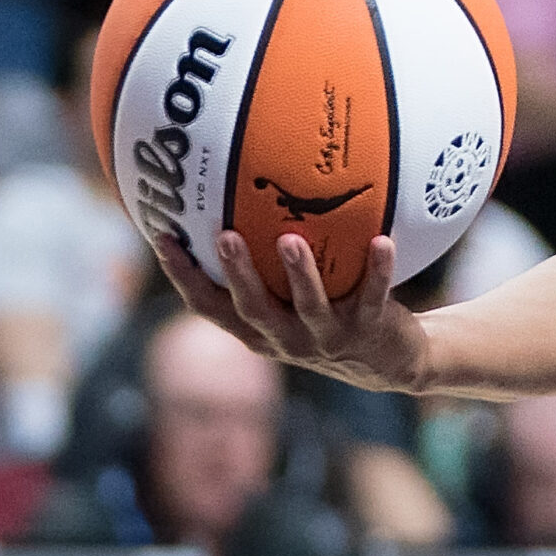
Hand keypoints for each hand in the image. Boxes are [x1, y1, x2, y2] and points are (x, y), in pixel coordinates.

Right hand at [147, 227, 431, 394]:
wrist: (391, 360)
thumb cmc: (329, 314)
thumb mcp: (290, 297)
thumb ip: (268, 264)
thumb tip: (242, 194)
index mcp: (258, 329)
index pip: (209, 306)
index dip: (183, 276)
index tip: (164, 237)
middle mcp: (285, 338)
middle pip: (252, 308)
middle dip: (236, 273)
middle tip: (224, 235)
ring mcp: (326, 337)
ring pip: (308, 306)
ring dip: (299, 273)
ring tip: (290, 239)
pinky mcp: (368, 329)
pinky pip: (372, 296)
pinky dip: (377, 271)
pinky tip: (382, 241)